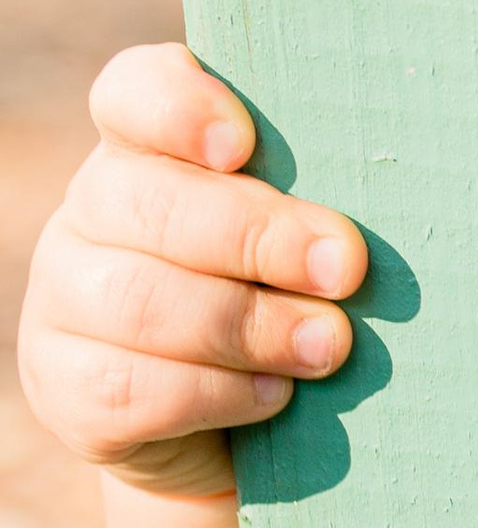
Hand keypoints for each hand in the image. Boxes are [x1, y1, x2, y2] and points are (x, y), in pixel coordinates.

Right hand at [17, 43, 367, 500]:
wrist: (234, 434)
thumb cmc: (292, 306)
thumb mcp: (309, 244)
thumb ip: (319, 208)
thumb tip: (362, 237)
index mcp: (147, 151)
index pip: (134, 94)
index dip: (179, 109)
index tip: (241, 144)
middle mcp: (94, 214)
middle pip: (148, 205)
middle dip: (255, 236)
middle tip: (345, 268)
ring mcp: (66, 301)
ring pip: (139, 301)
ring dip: (249, 326)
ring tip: (329, 345)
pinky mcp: (68, 388)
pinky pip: (131, 389)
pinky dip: (216, 393)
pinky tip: (275, 395)